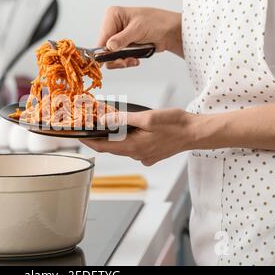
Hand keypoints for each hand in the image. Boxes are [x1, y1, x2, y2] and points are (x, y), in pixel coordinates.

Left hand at [80, 108, 195, 165]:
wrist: (196, 133)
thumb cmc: (176, 124)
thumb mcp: (148, 118)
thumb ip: (124, 120)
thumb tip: (104, 120)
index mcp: (133, 148)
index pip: (103, 147)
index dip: (89, 141)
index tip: (78, 135)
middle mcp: (137, 156)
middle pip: (111, 147)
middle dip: (100, 136)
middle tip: (92, 124)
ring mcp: (144, 157)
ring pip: (122, 147)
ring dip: (114, 137)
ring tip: (108, 123)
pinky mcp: (151, 154)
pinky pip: (134, 147)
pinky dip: (127, 139)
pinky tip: (130, 128)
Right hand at [97, 6, 182, 68]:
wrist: (170, 32)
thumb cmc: (157, 23)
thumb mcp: (138, 29)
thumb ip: (122, 39)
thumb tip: (108, 47)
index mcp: (113, 16)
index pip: (101, 37)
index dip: (104, 51)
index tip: (110, 59)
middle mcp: (113, 26)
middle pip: (104, 49)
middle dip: (115, 58)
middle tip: (125, 61)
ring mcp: (118, 37)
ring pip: (110, 57)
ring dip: (121, 61)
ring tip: (132, 59)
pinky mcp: (123, 46)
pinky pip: (118, 59)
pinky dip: (126, 61)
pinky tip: (135, 59)